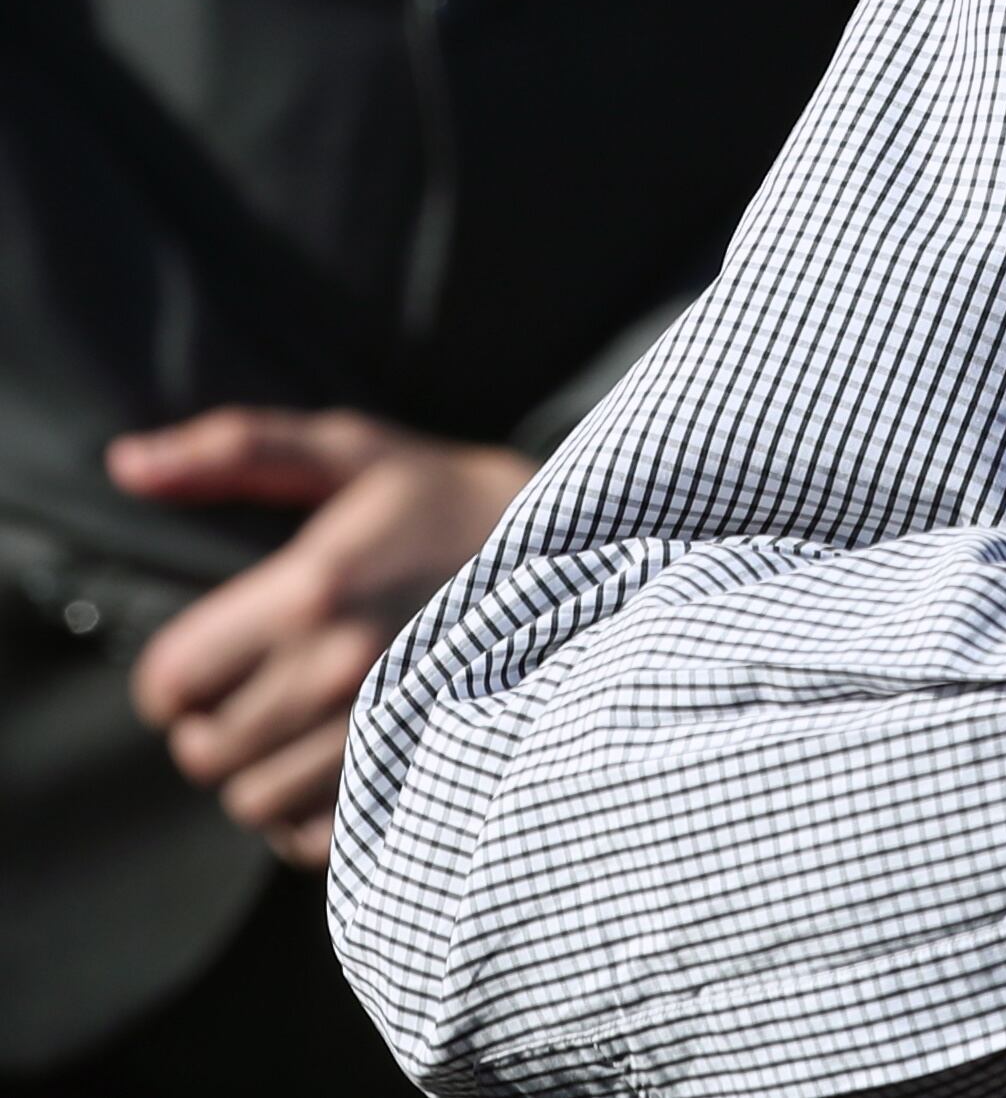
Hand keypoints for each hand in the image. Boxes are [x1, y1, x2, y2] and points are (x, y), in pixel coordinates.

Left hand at [107, 408, 535, 866]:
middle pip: (205, 752)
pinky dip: (314, 815)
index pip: (170, 682)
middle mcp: (345, 670)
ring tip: (311, 725)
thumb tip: (122, 463)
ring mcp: (387, 737)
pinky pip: (313, 842)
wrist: (597, 558)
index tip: (216, 656)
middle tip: (267, 689)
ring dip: (266, 772)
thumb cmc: (456, 501)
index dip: (176, 676)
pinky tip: (348, 762)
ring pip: (252, 803)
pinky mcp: (423, 785)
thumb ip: (237, 450)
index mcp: (314, 591)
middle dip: (218, 725)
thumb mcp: (358, 454)